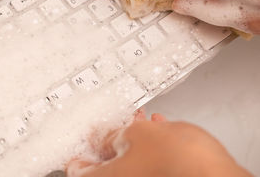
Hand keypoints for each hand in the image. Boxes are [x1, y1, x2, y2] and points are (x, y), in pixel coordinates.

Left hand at [67, 112, 251, 176]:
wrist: (215, 173)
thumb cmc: (178, 161)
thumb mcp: (134, 135)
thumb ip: (111, 135)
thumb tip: (100, 135)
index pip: (76, 167)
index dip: (79, 146)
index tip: (83, 134)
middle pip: (104, 163)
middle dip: (111, 137)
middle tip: (114, 122)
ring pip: (127, 161)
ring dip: (131, 139)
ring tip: (139, 120)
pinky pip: (145, 164)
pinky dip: (147, 147)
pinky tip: (156, 129)